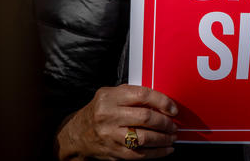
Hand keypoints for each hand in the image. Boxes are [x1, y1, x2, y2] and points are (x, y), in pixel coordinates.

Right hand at [55, 84, 178, 159]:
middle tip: (173, 125)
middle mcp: (109, 116)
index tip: (173, 109)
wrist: (76, 134)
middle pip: (146, 118)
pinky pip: (139, 154)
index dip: (163, 102)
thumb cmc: (100, 110)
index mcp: (111, 97)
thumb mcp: (112, 94)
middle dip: (165, 122)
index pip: (143, 96)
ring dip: (163, 139)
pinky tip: (165, 150)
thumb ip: (133, 94)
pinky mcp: (113, 151)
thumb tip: (162, 102)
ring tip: (172, 137)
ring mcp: (111, 135)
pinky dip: (156, 153)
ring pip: (143, 138)